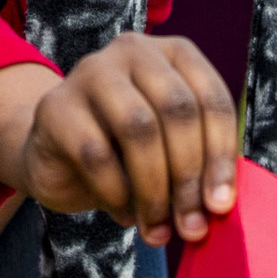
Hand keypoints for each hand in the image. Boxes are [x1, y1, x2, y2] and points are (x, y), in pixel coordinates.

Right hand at [0, 34, 239, 246]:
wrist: (59, 155)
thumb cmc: (127, 151)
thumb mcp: (171, 147)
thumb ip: (199, 163)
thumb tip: (219, 204)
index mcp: (174, 54)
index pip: (210, 98)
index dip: (221, 155)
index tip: (221, 205)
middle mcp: (133, 50)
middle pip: (176, 108)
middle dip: (188, 175)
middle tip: (191, 225)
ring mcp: (90, 72)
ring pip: (137, 128)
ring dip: (154, 189)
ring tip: (158, 226)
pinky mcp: (55, 106)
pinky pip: (95, 154)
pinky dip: (116, 194)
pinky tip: (125, 214)